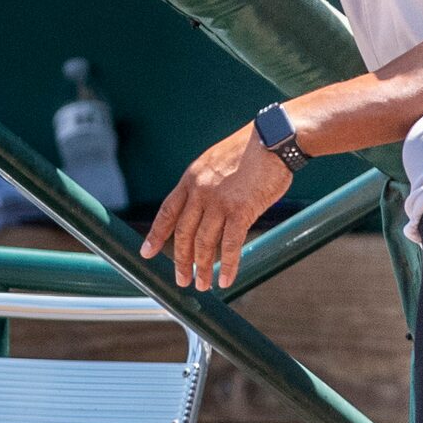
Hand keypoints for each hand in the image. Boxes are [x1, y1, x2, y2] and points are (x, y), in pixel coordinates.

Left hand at [140, 122, 292, 289]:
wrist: (275, 137)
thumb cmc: (252, 149)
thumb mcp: (216, 161)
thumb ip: (206, 183)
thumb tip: (205, 207)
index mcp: (192, 178)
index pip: (167, 212)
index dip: (156, 235)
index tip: (147, 253)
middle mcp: (200, 191)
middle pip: (183, 233)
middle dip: (181, 260)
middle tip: (181, 280)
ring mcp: (219, 202)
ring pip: (204, 243)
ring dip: (202, 268)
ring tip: (202, 284)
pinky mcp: (241, 210)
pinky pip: (231, 245)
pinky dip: (228, 266)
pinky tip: (226, 279)